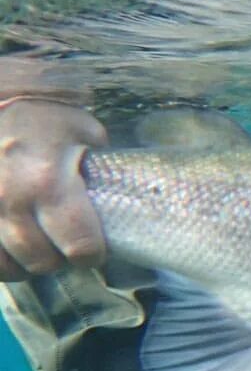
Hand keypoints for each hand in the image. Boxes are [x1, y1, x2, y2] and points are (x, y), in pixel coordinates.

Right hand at [0, 95, 108, 279]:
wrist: (2, 104)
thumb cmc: (45, 118)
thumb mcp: (85, 134)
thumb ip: (102, 171)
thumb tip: (119, 202)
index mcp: (47, 180)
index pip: (78, 245)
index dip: (91, 254)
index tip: (93, 249)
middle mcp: (9, 197)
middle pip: (42, 261)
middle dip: (60, 258)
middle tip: (66, 245)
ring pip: (9, 265)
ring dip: (29, 263)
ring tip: (41, 246)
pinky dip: (3, 261)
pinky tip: (14, 249)